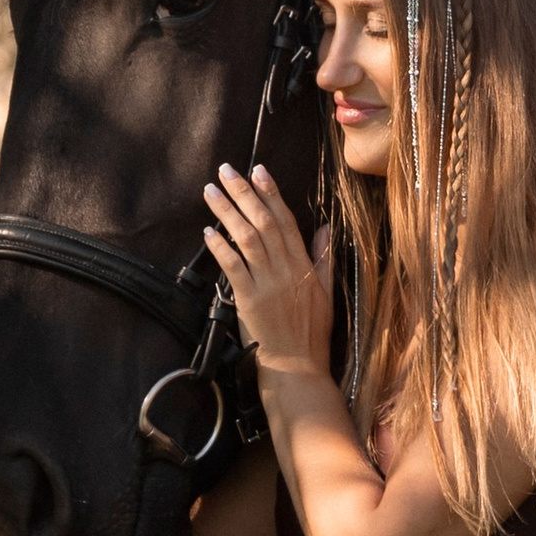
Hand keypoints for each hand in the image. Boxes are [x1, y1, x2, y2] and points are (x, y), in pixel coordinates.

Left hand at [204, 163, 331, 377]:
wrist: (297, 366)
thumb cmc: (311, 333)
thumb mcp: (326, 292)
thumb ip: (324, 258)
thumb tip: (326, 228)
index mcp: (305, 265)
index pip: (286, 221)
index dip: (271, 193)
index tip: (258, 170)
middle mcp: (286, 269)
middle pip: (263, 222)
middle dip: (244, 193)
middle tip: (226, 170)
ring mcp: (268, 283)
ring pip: (247, 238)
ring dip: (227, 212)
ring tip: (211, 191)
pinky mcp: (249, 299)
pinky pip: (233, 267)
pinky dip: (220, 247)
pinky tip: (209, 231)